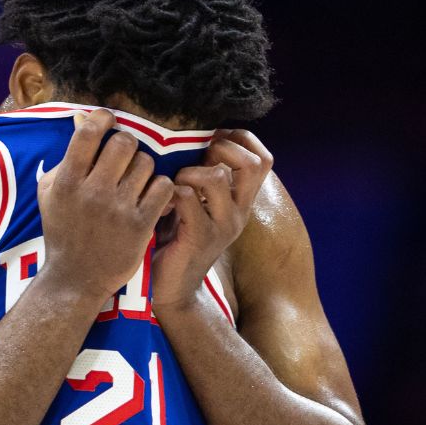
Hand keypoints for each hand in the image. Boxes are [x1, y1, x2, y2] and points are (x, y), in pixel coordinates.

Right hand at [37, 109, 175, 303]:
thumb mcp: (51, 193)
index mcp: (67, 182)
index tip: (108, 121)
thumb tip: (82, 119)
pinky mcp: (141, 225)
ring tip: (135, 182)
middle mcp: (93, 192)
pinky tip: (150, 197)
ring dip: (143, 168)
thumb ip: (67, 157)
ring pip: (146, 163)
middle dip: (127, 145)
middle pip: (124, 142)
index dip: (103, 118)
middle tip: (124, 157)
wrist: (75, 278)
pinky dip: (160, 188)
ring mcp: (118, 209)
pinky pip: (163, 187)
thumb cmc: (63, 231)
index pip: (90, 132)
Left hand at [150, 129, 273, 312]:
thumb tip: (194, 136)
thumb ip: (203, 175)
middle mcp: (239, 211)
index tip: (210, 144)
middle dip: (221, 150)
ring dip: (188, 172)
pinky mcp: (200, 237)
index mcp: (241, 200)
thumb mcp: (198, 202)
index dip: (238, 140)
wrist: (172, 288)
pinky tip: (162, 205)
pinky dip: (171, 192)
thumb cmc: (177, 237)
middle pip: (253, 163)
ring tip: (174, 186)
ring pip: (217, 176)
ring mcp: (223, 226)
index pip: (263, 159)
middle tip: (196, 162)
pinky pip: (187, 196)